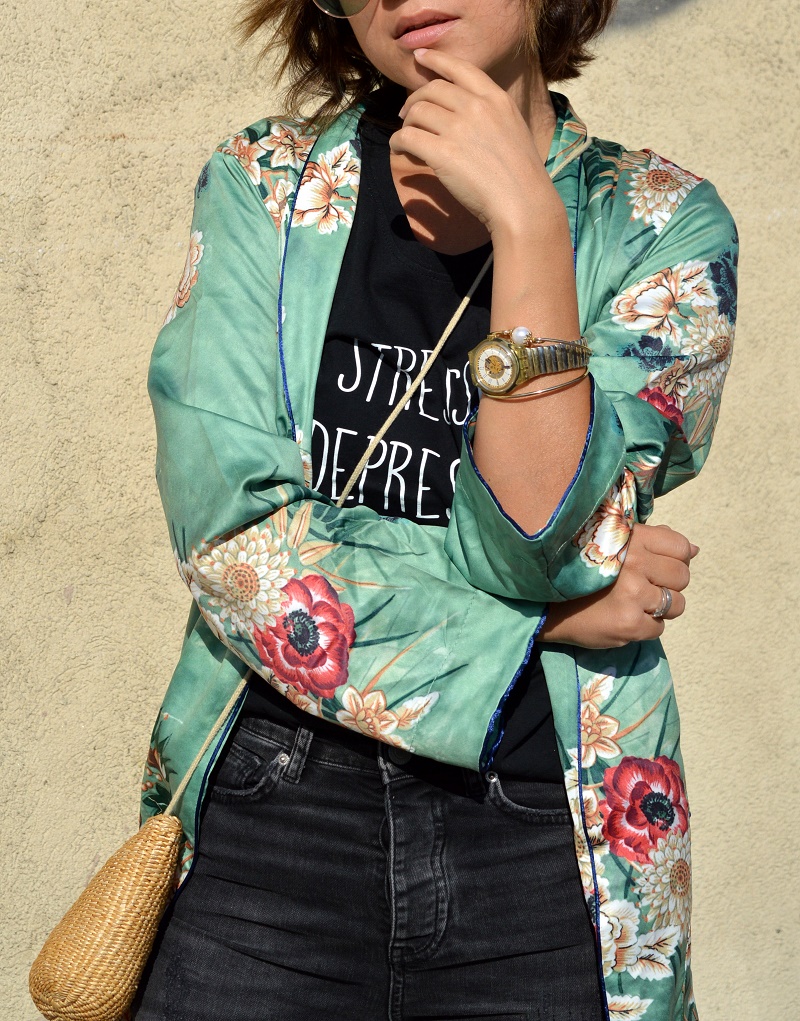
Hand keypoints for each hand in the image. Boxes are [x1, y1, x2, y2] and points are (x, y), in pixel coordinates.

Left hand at [392, 48, 562, 235]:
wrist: (522, 203)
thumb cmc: (520, 176)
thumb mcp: (513, 128)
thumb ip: (490, 114)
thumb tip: (459, 114)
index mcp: (496, 99)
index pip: (460, 68)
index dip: (435, 61)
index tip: (419, 58)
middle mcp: (476, 107)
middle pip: (432, 90)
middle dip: (414, 101)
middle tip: (406, 116)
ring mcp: (459, 129)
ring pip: (416, 112)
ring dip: (406, 124)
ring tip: (407, 139)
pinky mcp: (442, 153)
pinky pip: (407, 138)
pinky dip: (397, 143)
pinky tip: (399, 150)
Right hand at [540, 523, 697, 648]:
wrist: (547, 604)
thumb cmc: (582, 570)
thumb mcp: (613, 543)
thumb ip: (653, 541)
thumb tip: (694, 550)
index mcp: (631, 539)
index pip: (681, 548)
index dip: (674, 559)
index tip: (656, 565)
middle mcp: (635, 564)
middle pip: (682, 577)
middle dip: (668, 584)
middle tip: (644, 587)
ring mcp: (633, 596)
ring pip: (676, 604)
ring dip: (660, 608)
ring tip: (635, 604)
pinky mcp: (630, 625)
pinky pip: (659, 628)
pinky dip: (645, 626)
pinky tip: (624, 618)